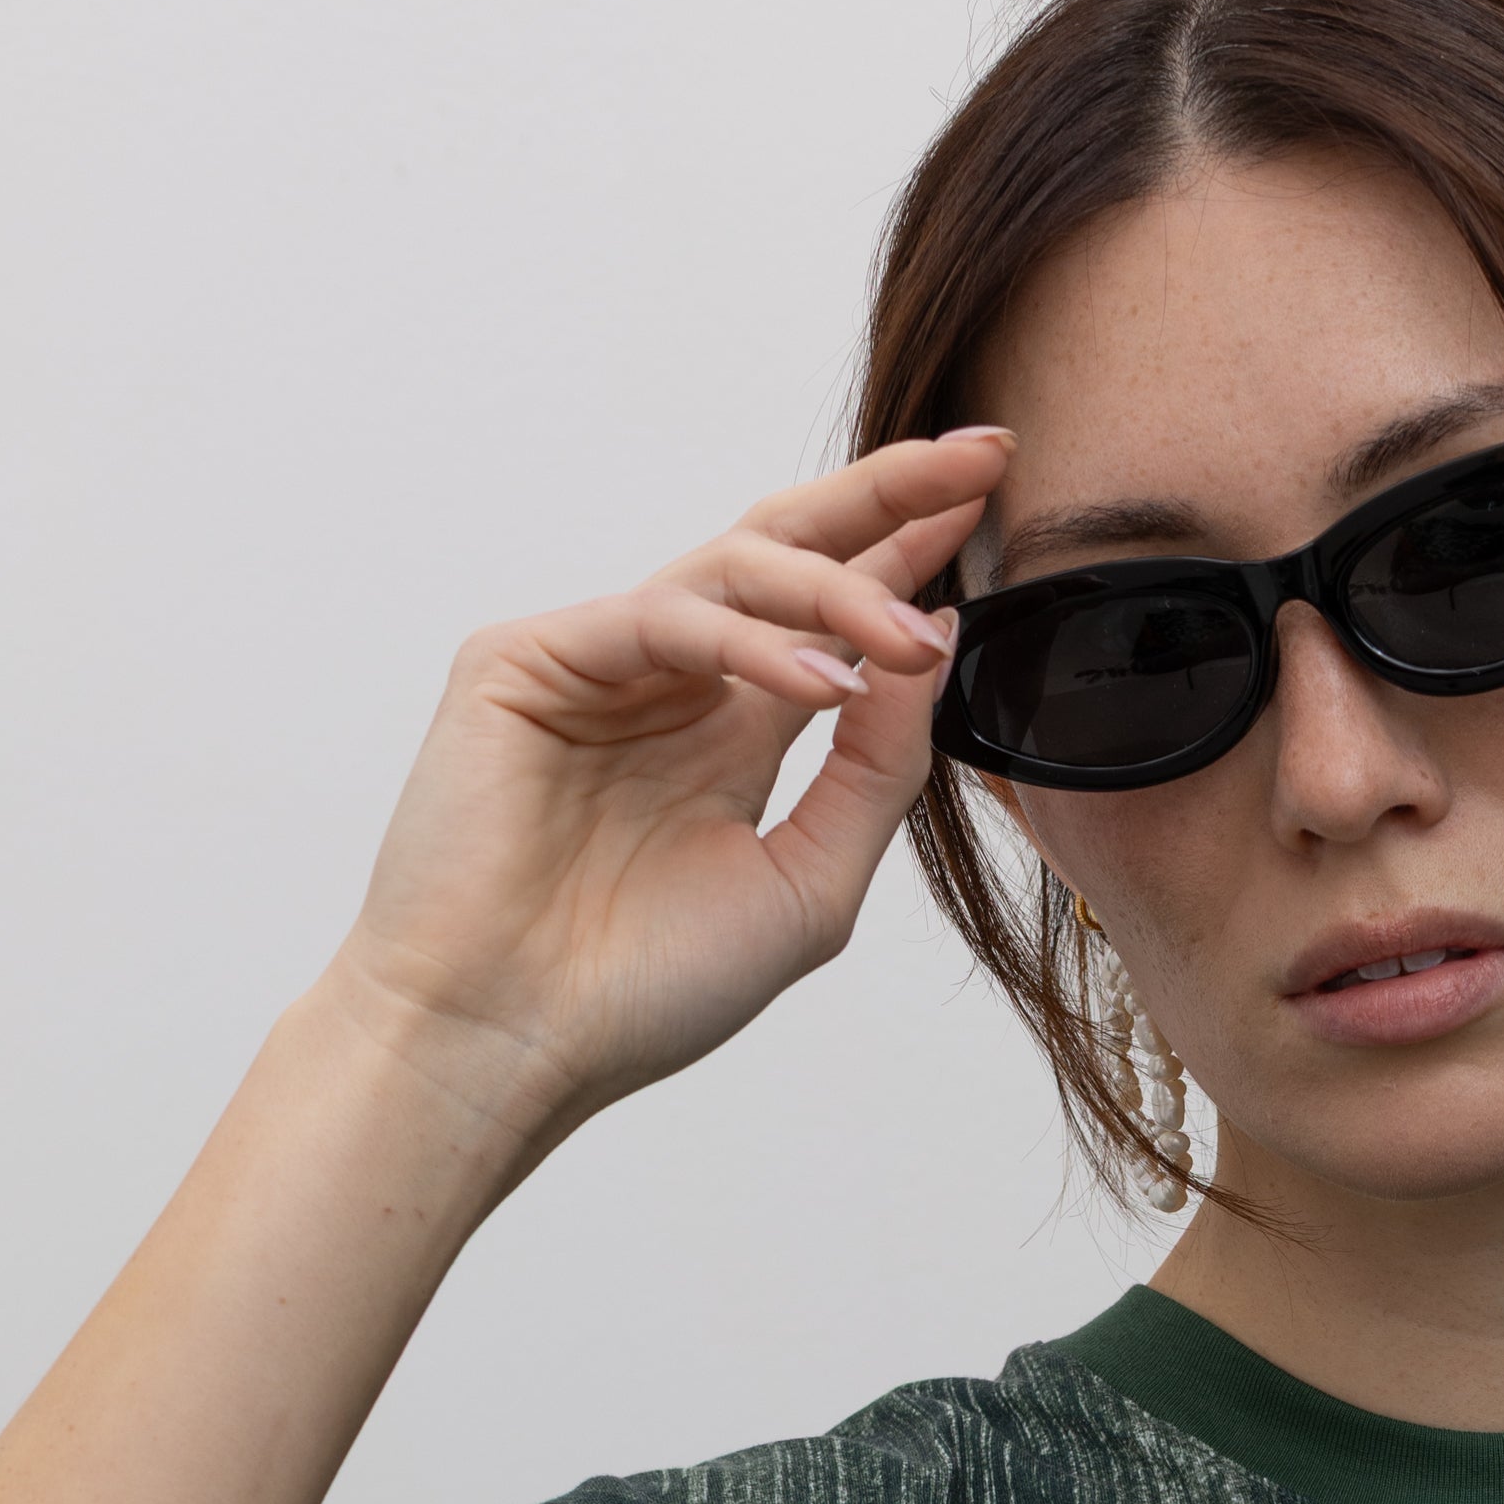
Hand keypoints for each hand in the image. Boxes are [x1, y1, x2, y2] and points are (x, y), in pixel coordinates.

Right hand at [319, 432, 1008, 1159]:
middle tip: (979, 458)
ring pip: (733, 572)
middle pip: (785, 548)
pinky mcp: (525, 660)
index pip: (828, 610)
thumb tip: (937, 636)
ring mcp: (596, 663)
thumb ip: (876, 768)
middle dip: (884, 497)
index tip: (994, 494)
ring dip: (837, 592)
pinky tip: (823, 683)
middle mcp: (668, 682)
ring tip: (913, 639)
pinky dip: (748, 644)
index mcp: (730, 732)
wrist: (509, 1044)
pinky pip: (662, 619)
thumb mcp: (808, 885)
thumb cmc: (642, 991)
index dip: (907, 547)